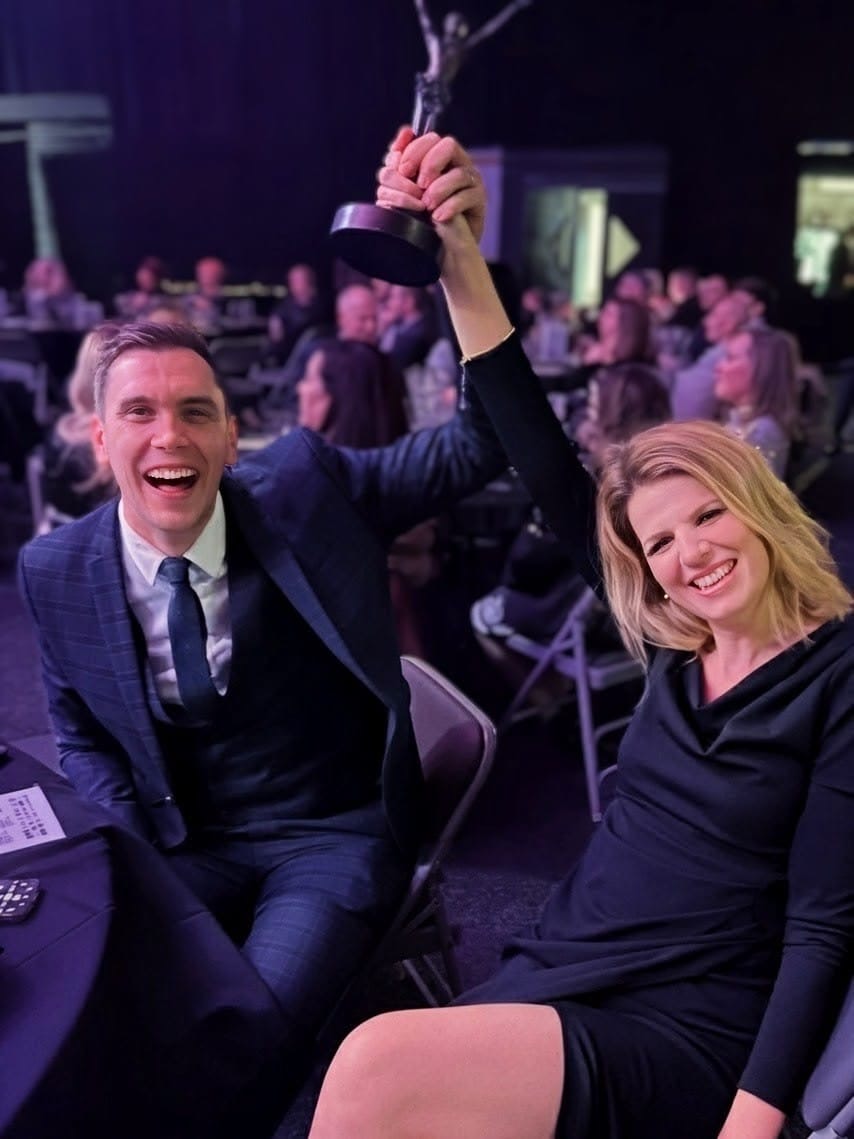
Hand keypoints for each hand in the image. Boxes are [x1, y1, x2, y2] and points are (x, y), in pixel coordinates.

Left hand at [376, 126, 486, 255]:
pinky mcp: (479, 200)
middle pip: (447, 146)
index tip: (403, 170)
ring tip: (427, 208)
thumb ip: (398, 172)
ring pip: (459, 173)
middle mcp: (457, 164)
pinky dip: (449, 207)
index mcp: (437, 158)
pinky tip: (438, 218)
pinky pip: (467, 196)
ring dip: (438, 190)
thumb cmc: (422, 221)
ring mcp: (471, 181)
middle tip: (418, 186)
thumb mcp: (405, 194)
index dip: (414, 150)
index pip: (429, 138)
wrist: (442, 251)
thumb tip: (394, 150)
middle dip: (429, 164)